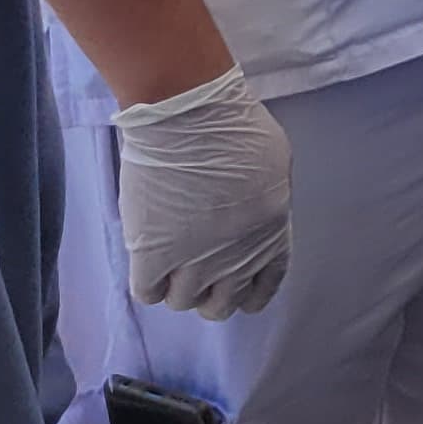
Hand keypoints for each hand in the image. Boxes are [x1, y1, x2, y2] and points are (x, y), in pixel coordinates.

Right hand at [115, 67, 292, 320]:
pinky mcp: (151, 256)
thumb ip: (265, 204)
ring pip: (182, 302)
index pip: (264, 287)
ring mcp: (193, 262)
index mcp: (271, 236)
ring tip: (172, 256)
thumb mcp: (275, 167)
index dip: (249, 291)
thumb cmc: (236, 128)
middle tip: (199, 267)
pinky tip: (150, 259)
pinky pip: (147, 292)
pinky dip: (149, 281)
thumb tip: (249, 219)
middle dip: (210, 292)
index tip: (236, 285)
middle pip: (220, 306)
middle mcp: (235, 260)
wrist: (189, 117)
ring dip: (177, 284)